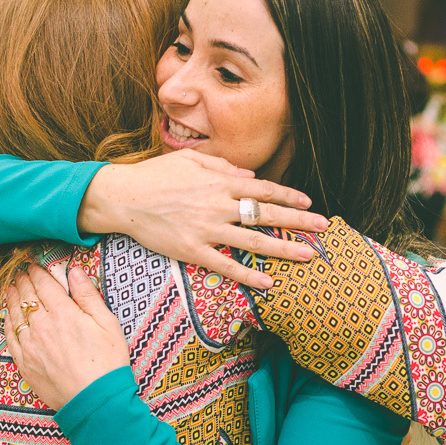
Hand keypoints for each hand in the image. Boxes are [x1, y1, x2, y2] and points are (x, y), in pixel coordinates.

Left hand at [4, 264, 129, 409]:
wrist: (95, 401)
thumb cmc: (107, 362)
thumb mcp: (107, 324)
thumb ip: (88, 295)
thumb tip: (75, 271)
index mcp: (64, 314)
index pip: (44, 285)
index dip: (37, 272)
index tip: (33, 265)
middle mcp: (42, 327)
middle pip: (27, 297)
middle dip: (23, 281)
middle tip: (20, 272)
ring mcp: (31, 346)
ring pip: (16, 315)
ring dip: (12, 298)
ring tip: (10, 287)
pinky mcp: (25, 364)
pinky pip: (11, 338)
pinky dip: (8, 323)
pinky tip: (8, 316)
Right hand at [77, 149, 328, 288]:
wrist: (122, 197)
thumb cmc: (154, 175)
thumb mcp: (190, 161)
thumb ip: (223, 167)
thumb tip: (250, 175)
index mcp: (219, 182)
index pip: (263, 189)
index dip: (289, 196)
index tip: (308, 202)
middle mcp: (218, 205)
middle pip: (267, 214)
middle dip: (299, 221)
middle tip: (323, 228)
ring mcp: (206, 229)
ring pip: (253, 241)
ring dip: (284, 249)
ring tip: (308, 256)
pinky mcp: (192, 250)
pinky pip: (226, 265)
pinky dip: (249, 274)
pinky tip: (269, 283)